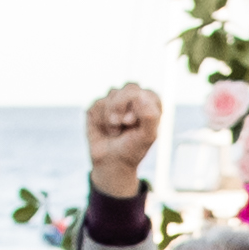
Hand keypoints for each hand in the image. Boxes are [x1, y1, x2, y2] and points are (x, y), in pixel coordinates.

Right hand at [81, 79, 158, 205]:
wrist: (110, 163)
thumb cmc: (133, 149)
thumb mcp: (147, 136)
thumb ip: (150, 116)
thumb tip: (140, 95)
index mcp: (151, 103)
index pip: (146, 92)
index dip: (137, 107)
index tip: (132, 123)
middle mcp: (134, 98)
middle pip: (130, 87)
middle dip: (123, 107)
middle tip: (122, 124)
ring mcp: (116, 100)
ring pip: (112, 93)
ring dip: (112, 117)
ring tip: (115, 131)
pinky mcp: (99, 106)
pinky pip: (97, 103)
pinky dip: (100, 119)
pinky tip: (105, 129)